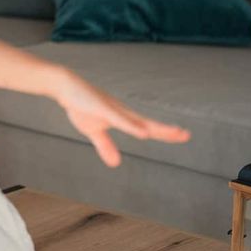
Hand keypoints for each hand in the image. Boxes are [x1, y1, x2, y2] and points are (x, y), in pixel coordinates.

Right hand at [54, 70, 190, 166]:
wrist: (64, 86)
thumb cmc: (81, 105)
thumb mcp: (92, 130)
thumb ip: (105, 146)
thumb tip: (115, 164)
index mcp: (121, 118)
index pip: (147, 127)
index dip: (164, 132)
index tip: (183, 135)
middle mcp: (122, 112)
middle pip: (148, 123)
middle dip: (167, 130)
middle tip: (186, 135)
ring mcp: (112, 109)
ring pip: (138, 121)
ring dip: (155, 127)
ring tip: (173, 132)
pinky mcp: (102, 108)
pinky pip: (120, 119)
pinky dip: (133, 127)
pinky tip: (144, 133)